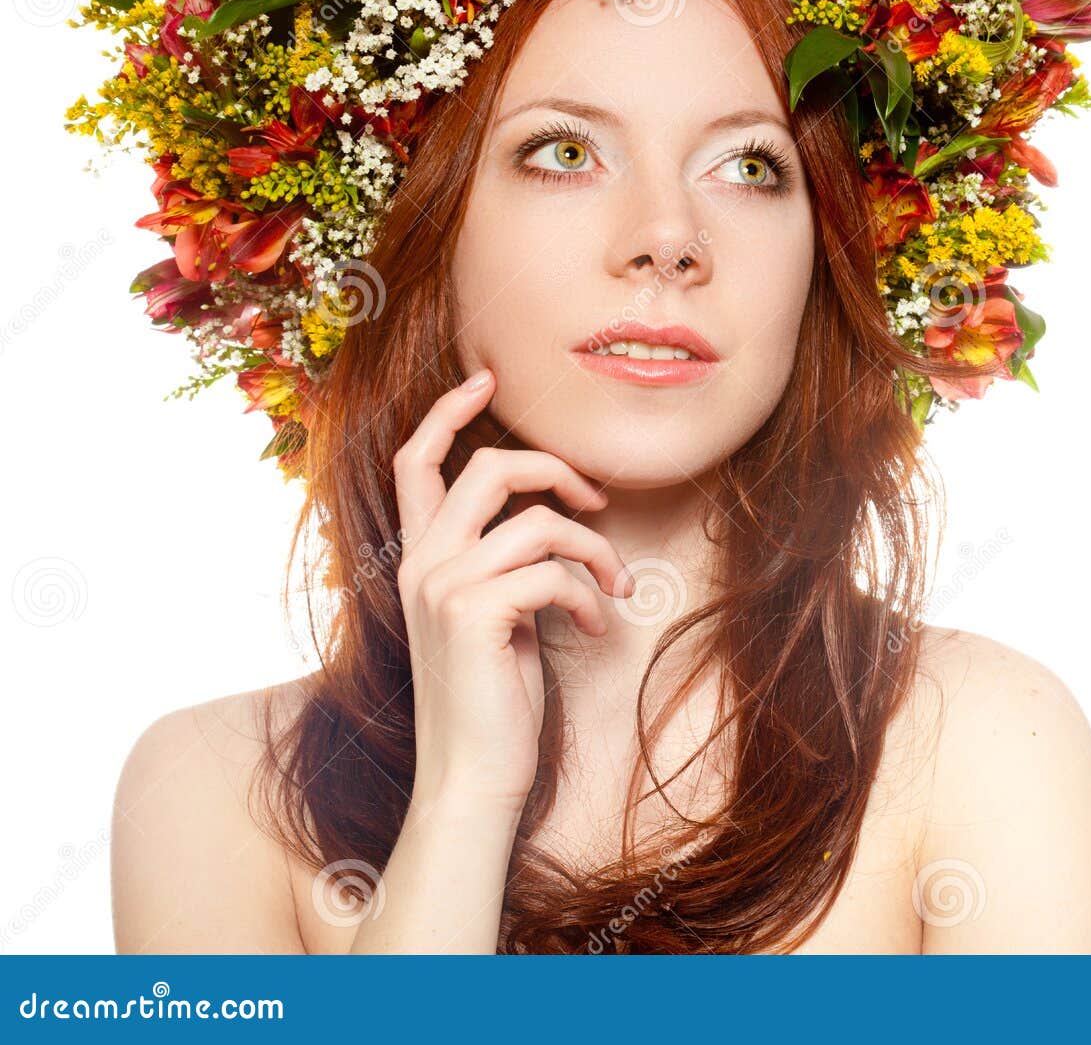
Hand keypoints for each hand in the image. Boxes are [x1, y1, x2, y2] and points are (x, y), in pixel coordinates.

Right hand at [392, 369, 634, 811]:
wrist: (472, 776)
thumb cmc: (493, 699)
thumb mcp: (494, 618)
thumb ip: (499, 564)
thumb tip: (553, 521)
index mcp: (419, 559)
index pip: (413, 463)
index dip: (446, 412)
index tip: (487, 378)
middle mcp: (420, 564)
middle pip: (490, 468)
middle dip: (557, 471)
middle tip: (597, 500)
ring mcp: (442, 586)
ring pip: (536, 521)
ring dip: (594, 550)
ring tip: (612, 587)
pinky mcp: (473, 614)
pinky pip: (554, 573)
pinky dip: (590, 597)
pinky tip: (597, 630)